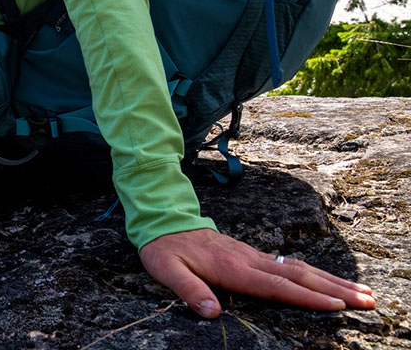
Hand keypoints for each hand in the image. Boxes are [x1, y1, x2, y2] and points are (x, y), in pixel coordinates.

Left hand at [140, 228, 375, 317]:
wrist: (163, 219)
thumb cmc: (164, 248)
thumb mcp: (166, 270)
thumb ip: (188, 290)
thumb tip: (211, 312)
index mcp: (232, 268)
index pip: (276, 287)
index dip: (306, 298)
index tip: (337, 306)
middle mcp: (249, 259)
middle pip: (299, 276)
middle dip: (335, 289)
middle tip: (368, 300)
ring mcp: (253, 255)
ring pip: (299, 268)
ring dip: (331, 280)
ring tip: (362, 291)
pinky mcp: (252, 254)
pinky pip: (289, 265)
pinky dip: (314, 274)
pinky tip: (329, 281)